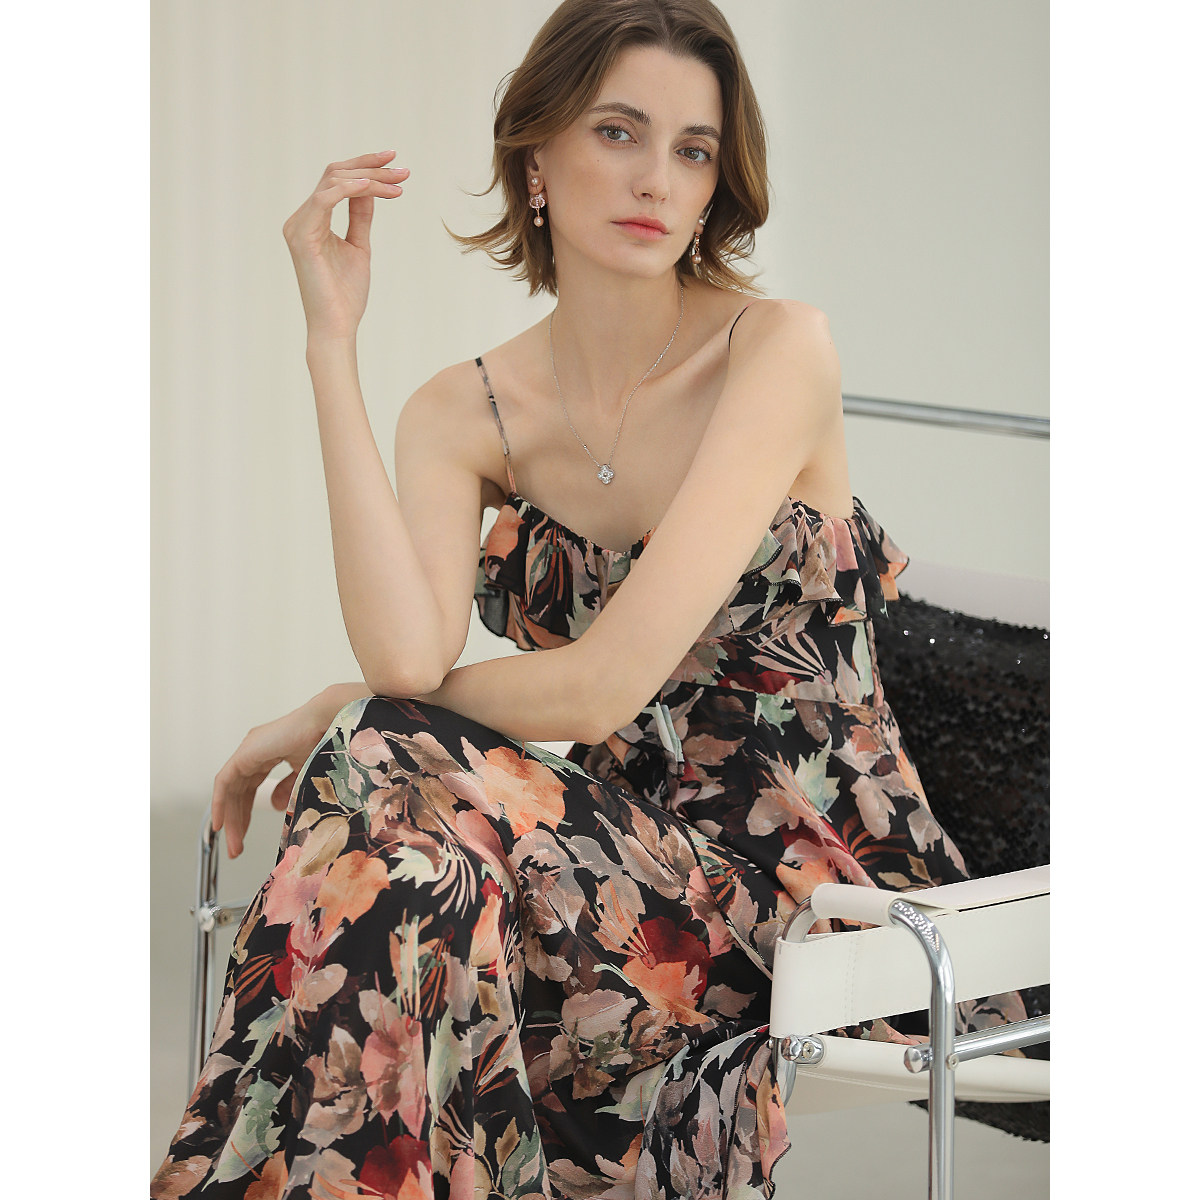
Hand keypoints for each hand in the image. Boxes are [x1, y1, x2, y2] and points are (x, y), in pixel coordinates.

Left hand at [211, 694, 333, 858]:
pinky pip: (224, 782)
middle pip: (238, 792)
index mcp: (268, 752)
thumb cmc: (324, 740)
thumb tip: (273, 805)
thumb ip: (287, 788)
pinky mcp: (244, 754)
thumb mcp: (304, 772)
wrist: (327, 723)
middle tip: (237, 848)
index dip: (246, 812)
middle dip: (238, 822)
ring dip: (231, 819)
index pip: (249, 788)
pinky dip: (220, 804)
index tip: (243, 835)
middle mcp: (254, 751)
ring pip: (230, 791)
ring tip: (234, 844)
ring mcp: (248, 751)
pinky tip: (222, 824)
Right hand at [281, 150, 409, 342]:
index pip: (337, 180)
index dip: (366, 167)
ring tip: (398, 184)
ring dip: (369, 178)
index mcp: (312, 220)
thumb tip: (370, 189)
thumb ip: (360, 216)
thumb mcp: (358, 246)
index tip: (397, 164)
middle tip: (403, 171)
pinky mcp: (302, 236)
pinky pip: (325, 199)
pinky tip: (373, 188)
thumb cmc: (346, 294)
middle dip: (372, 168)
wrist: (337, 326)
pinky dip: (350, 189)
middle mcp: (300, 218)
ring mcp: (298, 225)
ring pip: (333, 181)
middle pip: (335, 173)